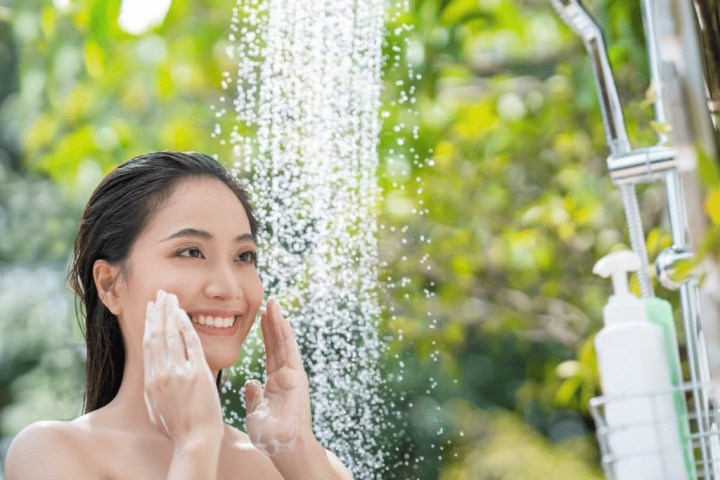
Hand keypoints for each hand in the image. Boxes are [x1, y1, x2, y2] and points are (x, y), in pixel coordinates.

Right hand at [143, 289, 224, 447]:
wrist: (195, 441)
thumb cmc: (179, 429)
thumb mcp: (157, 408)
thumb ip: (156, 389)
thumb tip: (155, 376)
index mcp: (150, 382)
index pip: (148, 345)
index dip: (149, 324)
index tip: (151, 310)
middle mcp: (161, 374)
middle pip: (156, 335)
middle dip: (157, 312)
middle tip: (159, 294)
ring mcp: (178, 373)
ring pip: (170, 335)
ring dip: (169, 313)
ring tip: (170, 296)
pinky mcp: (196, 373)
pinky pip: (189, 343)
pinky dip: (185, 326)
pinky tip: (182, 312)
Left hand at [244, 299, 313, 455]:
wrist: (283, 445)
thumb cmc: (270, 434)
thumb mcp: (256, 411)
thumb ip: (254, 395)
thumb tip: (251, 383)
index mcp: (275, 383)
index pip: (270, 353)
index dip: (266, 335)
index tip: (261, 318)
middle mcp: (286, 375)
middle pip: (277, 343)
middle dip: (272, 323)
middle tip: (267, 303)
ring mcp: (292, 374)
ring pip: (283, 342)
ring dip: (278, 322)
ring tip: (272, 303)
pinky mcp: (297, 375)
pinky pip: (289, 349)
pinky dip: (285, 332)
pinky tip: (280, 317)